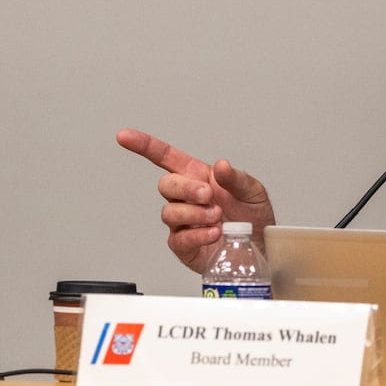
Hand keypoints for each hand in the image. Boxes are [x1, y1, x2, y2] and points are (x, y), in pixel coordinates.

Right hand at [115, 128, 276, 272]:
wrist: (261, 248)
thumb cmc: (254, 218)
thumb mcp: (253, 191)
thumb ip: (236, 178)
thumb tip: (221, 166)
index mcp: (198, 177)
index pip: (165, 157)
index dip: (144, 146)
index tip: (124, 136)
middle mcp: (187, 198)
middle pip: (166, 184)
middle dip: (186, 188)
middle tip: (209, 196)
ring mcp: (183, 223)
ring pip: (170, 213)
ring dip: (194, 213)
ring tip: (217, 218)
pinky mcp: (185, 246)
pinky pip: (179, 239)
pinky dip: (198, 234)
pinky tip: (214, 232)